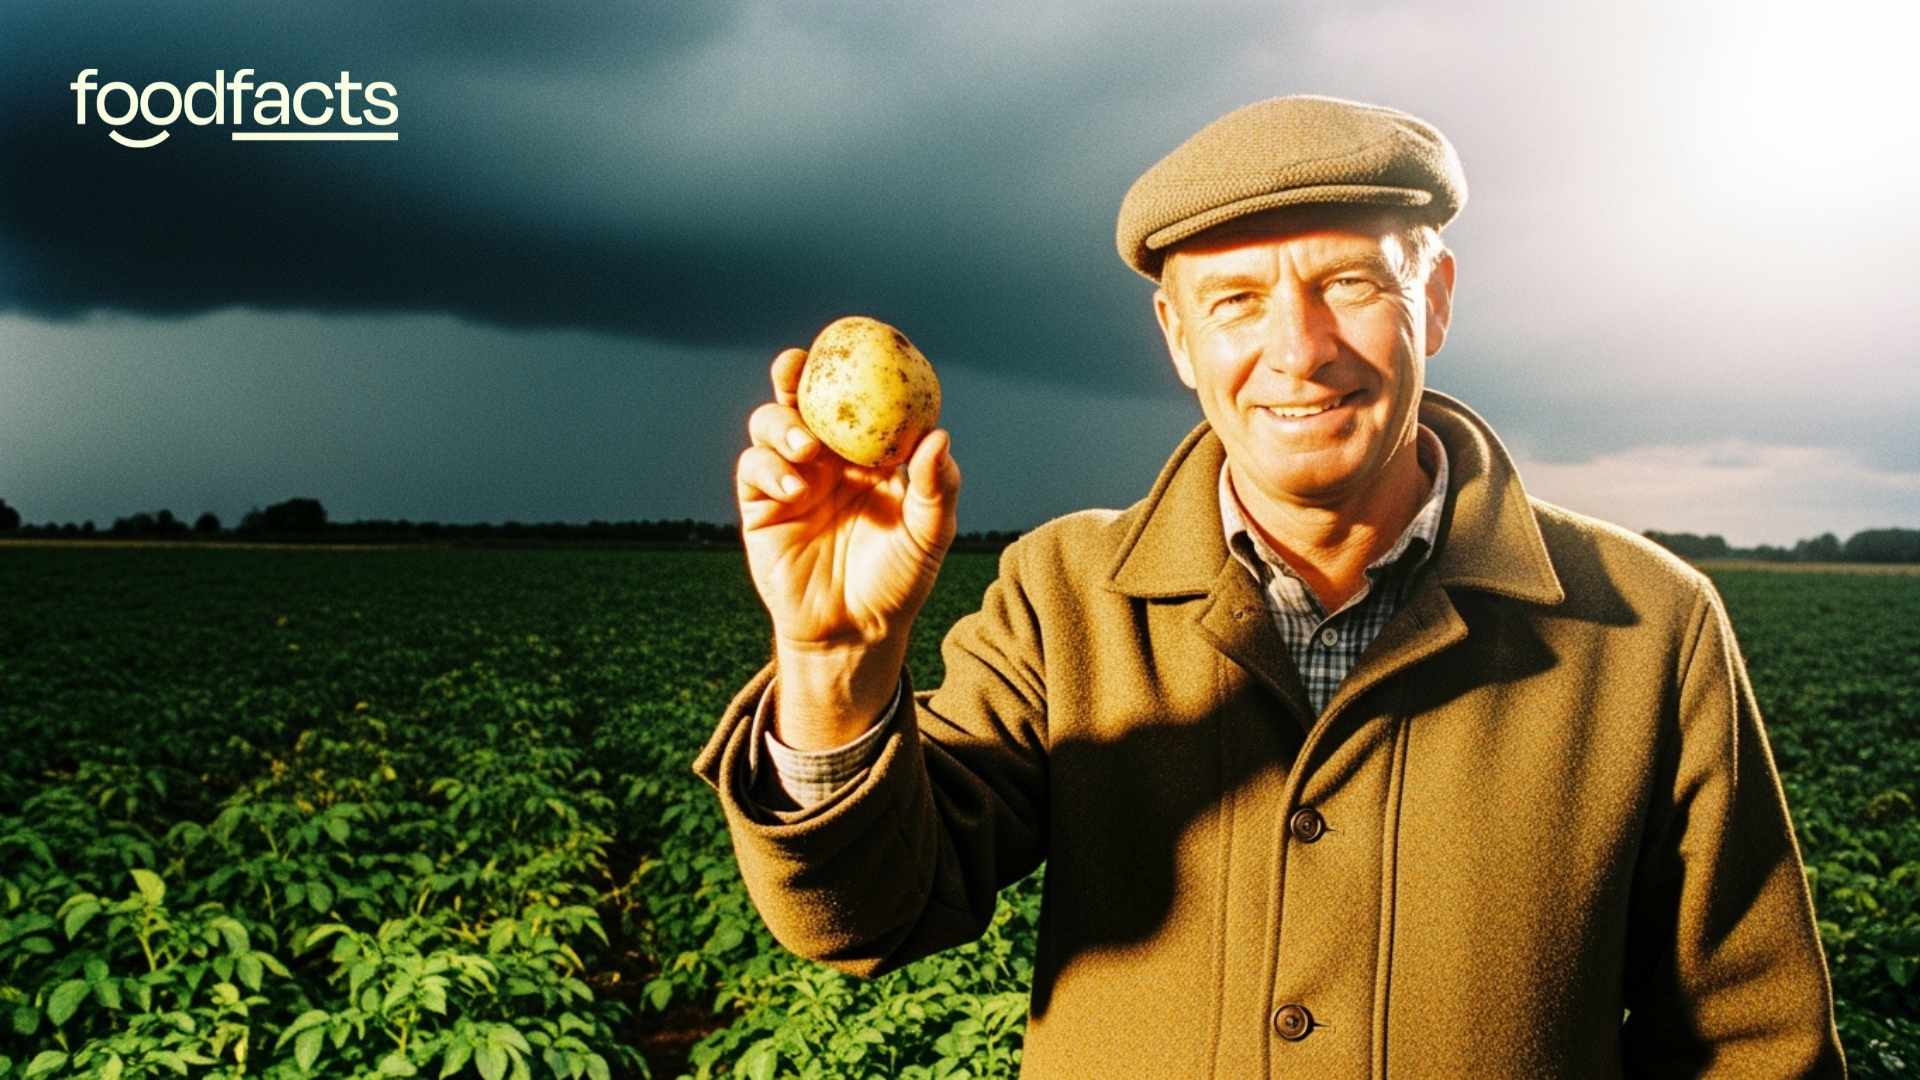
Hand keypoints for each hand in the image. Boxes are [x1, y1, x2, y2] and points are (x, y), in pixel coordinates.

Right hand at [734, 347, 961, 743]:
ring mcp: (790, 477)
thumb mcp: (928, 534)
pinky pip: (754, 469)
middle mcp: (825, 456)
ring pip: (770, 426)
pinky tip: (794, 484)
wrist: (857, 630)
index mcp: (866, 452)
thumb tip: (938, 437)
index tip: (855, 342)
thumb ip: (934, 487)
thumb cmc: (899, 580)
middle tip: (798, 365)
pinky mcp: (761, 505)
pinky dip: (769, 466)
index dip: (850, 367)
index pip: (855, 398)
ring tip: (806, 447)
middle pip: (801, 399)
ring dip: (781, 425)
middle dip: (794, 374)